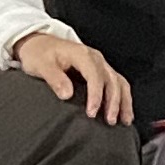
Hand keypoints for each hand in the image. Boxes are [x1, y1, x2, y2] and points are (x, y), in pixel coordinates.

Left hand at [14, 30, 132, 124]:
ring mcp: (100, 64)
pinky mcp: (100, 70)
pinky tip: (125, 113)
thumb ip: (54, 78)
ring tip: (124, 120)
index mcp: (82, 55)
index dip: (96, 95)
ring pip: (118, 82)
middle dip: (113, 102)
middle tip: (109, 121)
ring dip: (123, 101)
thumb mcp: (41, 64)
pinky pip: (118, 83)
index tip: (92, 113)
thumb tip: (67, 94)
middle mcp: (95, 58)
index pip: (94, 76)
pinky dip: (124, 98)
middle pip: (111, 80)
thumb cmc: (39, 54)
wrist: (39, 43)